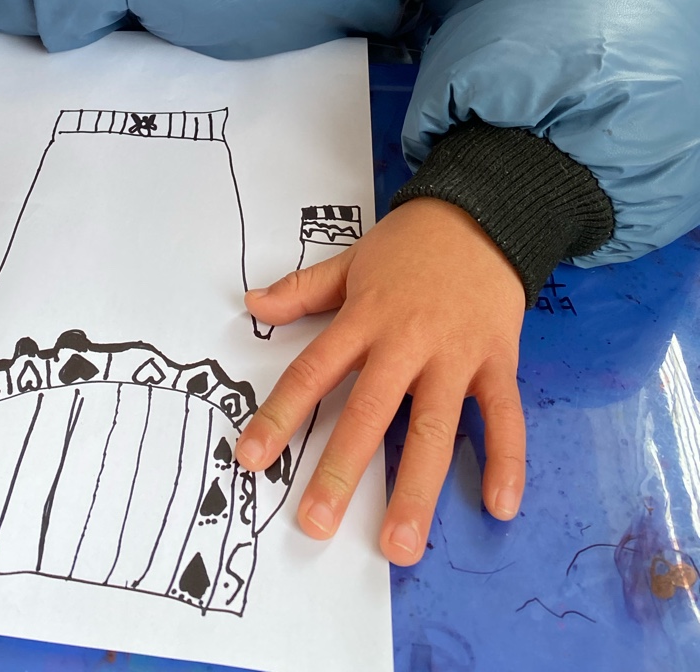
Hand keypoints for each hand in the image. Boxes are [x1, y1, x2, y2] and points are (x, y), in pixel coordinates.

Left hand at [235, 198, 525, 564]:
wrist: (483, 213)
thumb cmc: (410, 244)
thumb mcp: (351, 260)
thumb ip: (304, 290)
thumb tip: (252, 305)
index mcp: (364, 318)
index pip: (314, 372)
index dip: (280, 416)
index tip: (251, 459)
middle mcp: (406, 341)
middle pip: (369, 411)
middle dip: (342, 469)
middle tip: (316, 523)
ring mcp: (455, 354)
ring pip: (434, 427)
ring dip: (417, 488)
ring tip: (401, 544)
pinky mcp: (498, 361)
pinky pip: (504, 416)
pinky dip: (506, 460)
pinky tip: (498, 506)